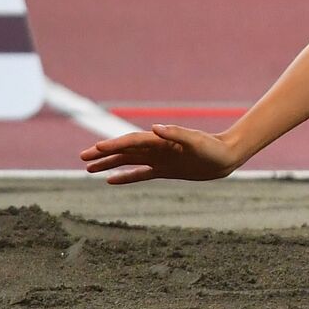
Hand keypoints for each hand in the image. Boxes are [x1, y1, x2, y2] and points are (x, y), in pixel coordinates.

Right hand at [79, 124, 240, 184]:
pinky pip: (141, 174)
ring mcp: (160, 159)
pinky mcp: (166, 170)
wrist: (227, 157)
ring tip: (88, 169)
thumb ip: (176, 133)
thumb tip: (155, 127)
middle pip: (124, 150)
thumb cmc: (213, 148)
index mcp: (161, 140)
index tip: (95, 148)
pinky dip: (126, 176)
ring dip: (109, 164)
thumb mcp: (196, 141)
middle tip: (82, 158)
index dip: (113, 145)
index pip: (131, 141)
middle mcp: (157, 148)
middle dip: (103, 153)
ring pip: (128, 161)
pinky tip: (110, 180)